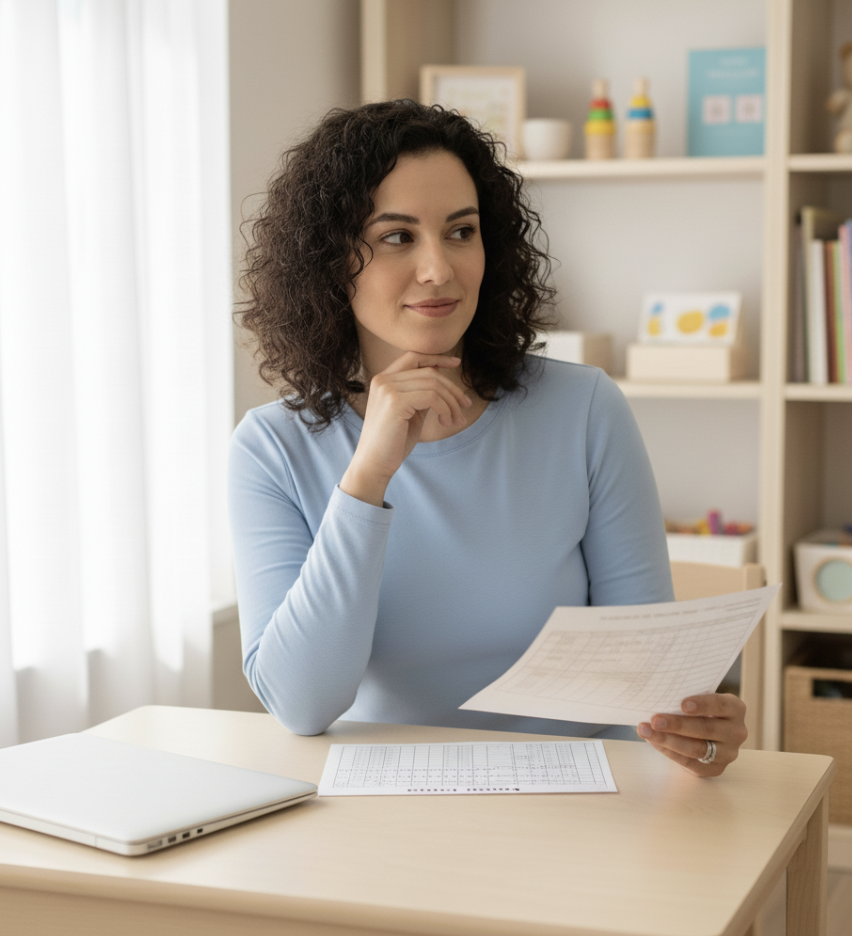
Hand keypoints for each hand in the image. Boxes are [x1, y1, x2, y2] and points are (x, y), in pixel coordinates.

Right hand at [340, 352, 470, 505]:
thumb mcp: (411, 412)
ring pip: (433, 384)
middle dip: (452, 389)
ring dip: (451, 403)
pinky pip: (432, 397)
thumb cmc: (393, 441)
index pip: (414, 357)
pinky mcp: (395, 402)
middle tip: (466, 406)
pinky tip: (445, 422)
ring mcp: (387, 389)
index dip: (437, 358)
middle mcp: (383, 380)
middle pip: (429, 372)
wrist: (374, 464)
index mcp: (384, 379)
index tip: (456, 363)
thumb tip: (442, 378)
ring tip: (455, 420)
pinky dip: (445, 409)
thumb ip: (422, 394)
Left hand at [637, 693, 747, 776]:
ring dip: (668, 740)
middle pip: (706, 729)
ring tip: (646, 731)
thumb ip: (686, 695)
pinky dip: (668, 751)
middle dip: (677, 725)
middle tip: (655, 720)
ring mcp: (728, 753)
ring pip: (697, 748)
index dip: (703, 704)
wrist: (705, 732)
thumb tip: (659, 695)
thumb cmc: (699, 709)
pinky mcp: (715, 769)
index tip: (683, 704)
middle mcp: (736, 732)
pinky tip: (653, 742)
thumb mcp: (699, 698)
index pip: (721, 705)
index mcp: (735, 709)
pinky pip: (689, 762)